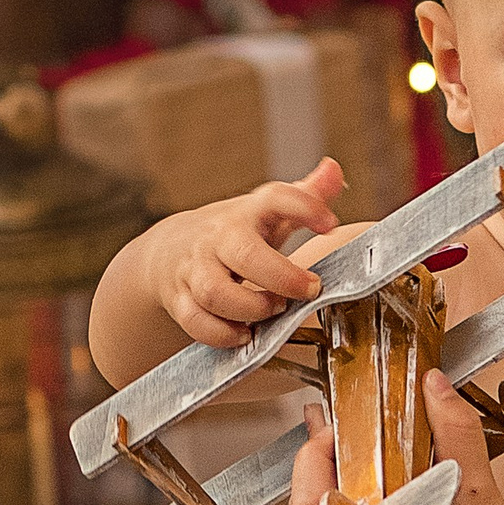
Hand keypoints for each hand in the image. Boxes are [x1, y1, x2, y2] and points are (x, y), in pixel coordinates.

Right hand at [144, 155, 344, 348]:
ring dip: (251, 308)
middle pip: (245, 254)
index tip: (331, 224)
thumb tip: (335, 169)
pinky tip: (246, 335)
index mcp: (246, 214)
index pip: (275, 199)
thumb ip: (303, 196)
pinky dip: (223, 334)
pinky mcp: (179, 298)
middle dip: (282, 277)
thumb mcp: (265, 213)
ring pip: (216, 292)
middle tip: (310, 289)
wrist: (168, 251)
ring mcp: (195, 268)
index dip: (305, 208)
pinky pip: (196, 321)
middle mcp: (218, 238)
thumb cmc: (231, 234)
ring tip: (273, 311)